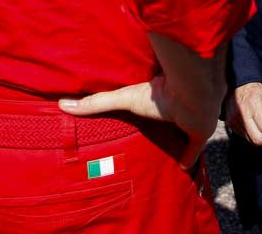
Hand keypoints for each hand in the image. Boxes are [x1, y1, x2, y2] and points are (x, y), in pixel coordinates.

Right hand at [60, 74, 223, 168]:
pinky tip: (185, 167)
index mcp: (159, 96)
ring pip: (185, 131)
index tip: (139, 117)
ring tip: (168, 151)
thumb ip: (97, 102)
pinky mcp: (199, 134)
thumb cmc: (158, 94)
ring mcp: (189, 120)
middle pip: (169, 118)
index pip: (152, 103)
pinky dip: (189, 157)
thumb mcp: (124, 98)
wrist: (194, 96)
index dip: (147, 110)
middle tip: (151, 136)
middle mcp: (175, 106)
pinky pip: (194, 148)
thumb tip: (63, 104)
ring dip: (179, 139)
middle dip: (164, 126)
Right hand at [227, 82, 261, 146]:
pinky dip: (256, 138)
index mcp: (253, 103)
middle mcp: (242, 113)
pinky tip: (261, 131)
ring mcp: (234, 121)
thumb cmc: (256, 91)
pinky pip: (246, 138)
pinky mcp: (231, 125)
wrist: (238, 86)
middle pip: (258, 138)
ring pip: (252, 141)